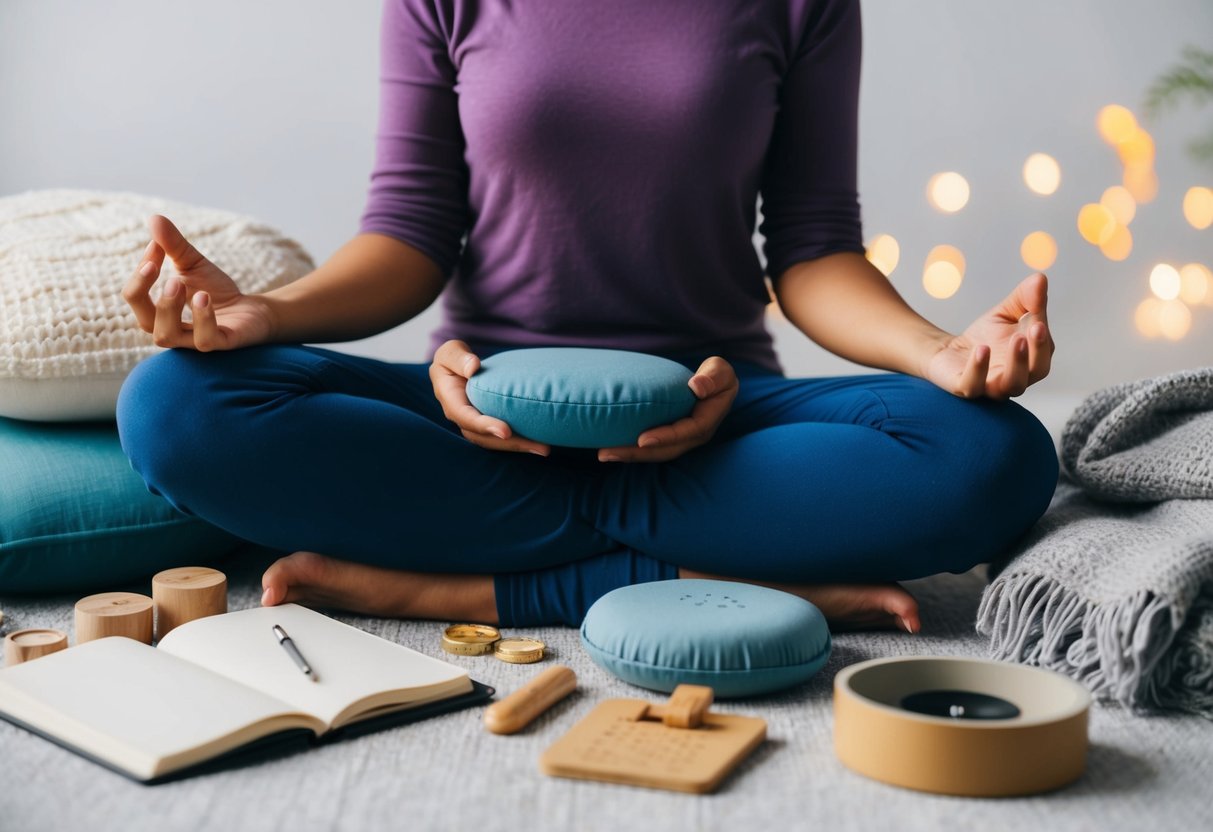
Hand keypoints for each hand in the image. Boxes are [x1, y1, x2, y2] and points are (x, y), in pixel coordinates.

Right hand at [123, 214, 276, 350]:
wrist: (253, 310)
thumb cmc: (216, 290)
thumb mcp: (193, 265)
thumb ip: (173, 246)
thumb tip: (154, 218)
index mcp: (159, 313)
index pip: (135, 298)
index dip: (140, 273)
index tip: (155, 245)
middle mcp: (173, 331)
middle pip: (145, 322)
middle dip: (144, 294)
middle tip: (156, 268)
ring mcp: (195, 341)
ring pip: (167, 336)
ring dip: (168, 308)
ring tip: (179, 282)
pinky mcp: (221, 343)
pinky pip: (205, 340)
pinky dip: (203, 319)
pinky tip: (204, 297)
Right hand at [429, 340, 551, 455]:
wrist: (456, 367)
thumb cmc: (454, 357)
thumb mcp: (451, 351)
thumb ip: (459, 358)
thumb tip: (473, 367)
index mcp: (450, 401)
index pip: (467, 418)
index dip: (486, 426)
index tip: (506, 431)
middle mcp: (462, 418)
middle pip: (484, 437)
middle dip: (511, 444)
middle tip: (540, 447)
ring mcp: (475, 424)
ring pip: (495, 441)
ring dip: (519, 446)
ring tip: (544, 448)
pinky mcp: (488, 425)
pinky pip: (502, 438)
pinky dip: (520, 441)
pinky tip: (540, 441)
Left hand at [597, 356, 738, 462]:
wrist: (714, 386)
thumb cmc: (715, 375)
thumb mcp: (719, 370)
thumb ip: (712, 377)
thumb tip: (696, 387)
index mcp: (707, 420)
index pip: (687, 432)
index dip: (666, 437)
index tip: (642, 440)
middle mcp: (693, 436)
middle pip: (665, 450)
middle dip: (637, 454)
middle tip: (607, 452)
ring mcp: (681, 440)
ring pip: (655, 453)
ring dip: (629, 455)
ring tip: (603, 453)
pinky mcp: (669, 438)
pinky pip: (650, 448)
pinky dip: (631, 450)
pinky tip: (610, 448)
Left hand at [923, 273, 1054, 398]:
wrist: (948, 350)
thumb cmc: (987, 334)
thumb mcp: (1008, 311)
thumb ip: (1026, 297)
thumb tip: (1040, 278)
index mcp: (1031, 361)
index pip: (1044, 352)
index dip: (1043, 338)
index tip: (1038, 319)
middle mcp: (1016, 378)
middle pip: (1035, 372)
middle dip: (1036, 352)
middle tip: (1034, 329)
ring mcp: (991, 386)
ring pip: (1010, 386)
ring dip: (1016, 364)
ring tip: (1015, 339)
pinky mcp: (964, 387)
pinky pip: (973, 386)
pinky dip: (978, 369)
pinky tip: (981, 349)